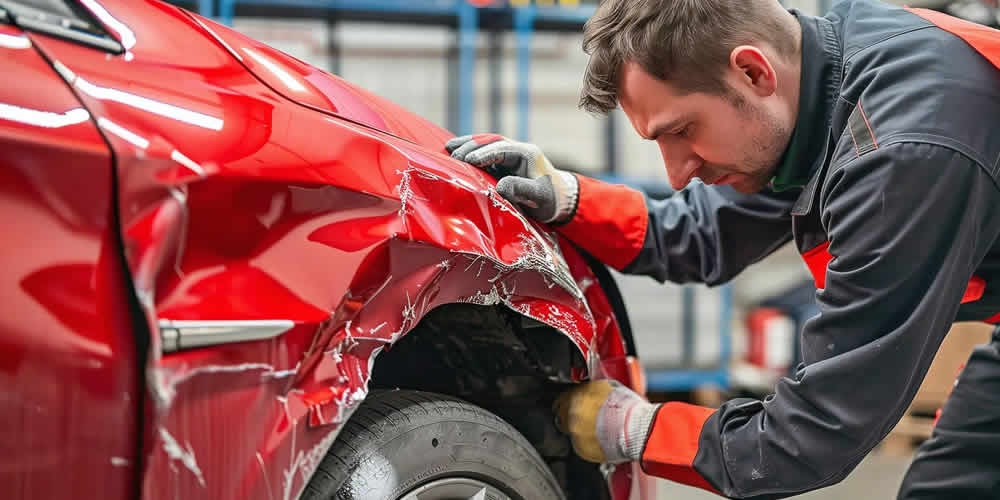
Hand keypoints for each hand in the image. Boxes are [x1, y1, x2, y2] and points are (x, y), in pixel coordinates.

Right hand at [446, 134, 578, 223]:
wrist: (561, 200)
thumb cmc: (551, 200)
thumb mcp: (538, 197)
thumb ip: (521, 190)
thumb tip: (500, 186)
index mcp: (527, 153)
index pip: (501, 149)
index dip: (484, 153)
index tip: (466, 160)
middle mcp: (518, 150)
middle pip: (491, 141)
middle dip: (471, 146)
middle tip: (453, 155)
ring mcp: (511, 154)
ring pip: (487, 144)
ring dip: (468, 145)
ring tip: (449, 147)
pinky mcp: (506, 162)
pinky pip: (486, 152)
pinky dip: (472, 152)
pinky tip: (457, 153)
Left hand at [553, 380, 659, 463]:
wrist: (635, 428)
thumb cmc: (627, 408)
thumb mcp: (607, 386)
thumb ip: (592, 388)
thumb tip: (589, 388)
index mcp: (576, 397)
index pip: (561, 399)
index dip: (566, 401)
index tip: (567, 404)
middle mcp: (572, 416)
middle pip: (562, 416)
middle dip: (572, 416)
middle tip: (586, 417)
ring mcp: (576, 434)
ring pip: (572, 431)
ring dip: (581, 430)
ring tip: (598, 429)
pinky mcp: (582, 450)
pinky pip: (580, 445)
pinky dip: (587, 443)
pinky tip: (600, 438)